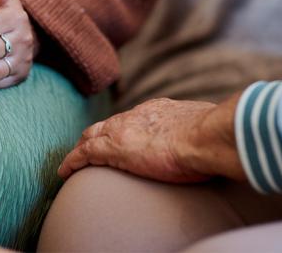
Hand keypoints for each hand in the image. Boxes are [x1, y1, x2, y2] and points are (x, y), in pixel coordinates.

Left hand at [58, 97, 244, 182]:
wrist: (208, 135)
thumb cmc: (215, 134)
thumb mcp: (205, 126)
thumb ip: (202, 129)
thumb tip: (217, 136)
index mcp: (159, 110)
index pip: (133, 118)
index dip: (122, 127)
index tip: (120, 135)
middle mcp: (137, 115)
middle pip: (107, 124)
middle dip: (95, 135)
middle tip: (87, 146)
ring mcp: (123, 131)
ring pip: (91, 137)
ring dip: (81, 148)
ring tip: (72, 160)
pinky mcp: (114, 149)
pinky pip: (84, 154)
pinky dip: (72, 161)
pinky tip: (64, 171)